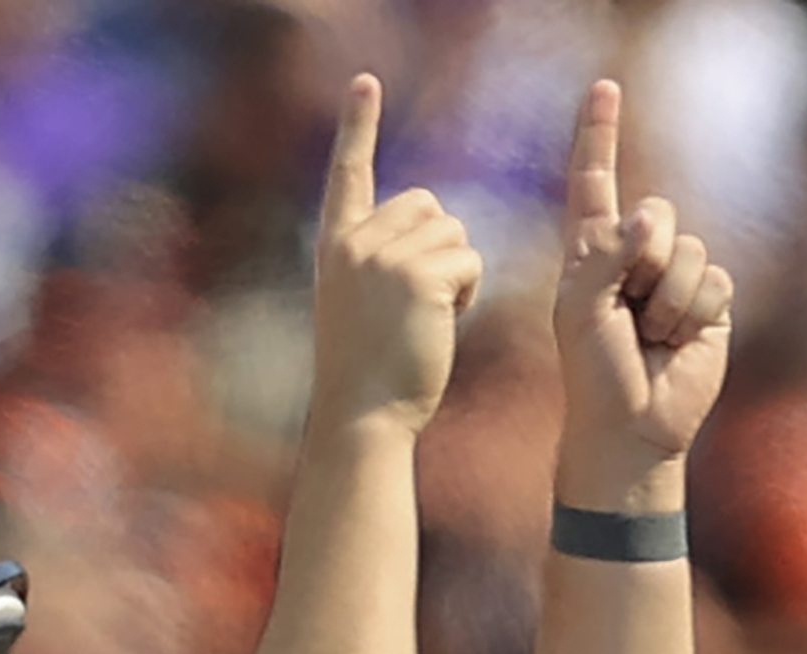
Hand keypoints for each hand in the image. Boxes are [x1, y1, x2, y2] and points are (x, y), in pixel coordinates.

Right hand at [309, 75, 482, 438]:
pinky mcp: (419, 275)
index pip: (348, 172)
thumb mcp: (361, 302)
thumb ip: (382, 257)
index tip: (365, 82)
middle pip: (427, 203)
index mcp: (336, 245)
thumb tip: (432, 223)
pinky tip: (442, 323)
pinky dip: (468, 293)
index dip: (358, 125)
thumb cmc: (369, 373)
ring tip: (428, 318)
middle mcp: (355, 241)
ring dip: (457, 273)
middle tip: (421, 302)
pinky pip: (470, 261)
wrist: (362, 417)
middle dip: (441, 245)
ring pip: (455, 231)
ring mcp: (385, 256)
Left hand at [554, 81, 734, 508]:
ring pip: (690, 250)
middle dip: (646, 258)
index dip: (599, 134)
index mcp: (591, 251)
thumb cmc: (592, 372)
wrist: (631, 428)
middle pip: (658, 212)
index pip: (594, 180)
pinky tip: (678, 342)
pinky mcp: (709, 302)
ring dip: (668, 299)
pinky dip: (695, 313)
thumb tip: (650, 215)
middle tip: (629, 308)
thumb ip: (608, 255)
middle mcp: (635, 256)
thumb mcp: (580, 308)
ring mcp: (674, 278)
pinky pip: (715, 280)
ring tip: (651, 335)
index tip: (605, 87)